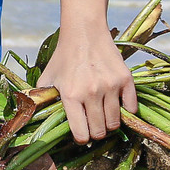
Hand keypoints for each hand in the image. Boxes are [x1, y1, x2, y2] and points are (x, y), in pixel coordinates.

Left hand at [36, 27, 136, 143]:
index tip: (82, 133)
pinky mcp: (125, 79)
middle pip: (100, 131)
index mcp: (70, 95)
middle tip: (93, 124)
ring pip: (115, 123)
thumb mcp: (47, 78)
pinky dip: (125, 110)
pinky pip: (131, 108)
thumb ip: (43, 99)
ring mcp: (110, 86)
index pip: (81, 133)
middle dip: (96, 132)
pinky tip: (116, 104)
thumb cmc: (64, 57)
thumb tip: (38, 118)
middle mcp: (91, 93)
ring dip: (109, 123)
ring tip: (103, 114)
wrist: (84, 32)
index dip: (81, 137)